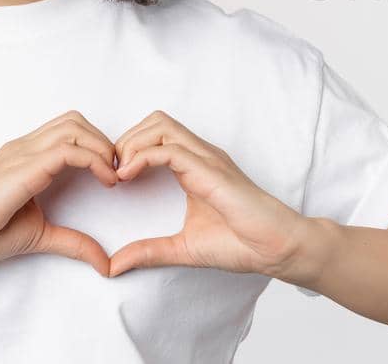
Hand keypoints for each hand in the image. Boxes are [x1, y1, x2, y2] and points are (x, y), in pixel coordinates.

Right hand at [0, 110, 119, 275]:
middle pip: (75, 121)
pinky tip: (105, 181)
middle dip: (103, 141)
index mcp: (25, 156)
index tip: (114, 173)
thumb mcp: (40, 236)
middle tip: (117, 171)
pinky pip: (67, 150)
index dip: (97, 145)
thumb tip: (105, 263)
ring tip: (113, 175)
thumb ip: (73, 243)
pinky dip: (94, 160)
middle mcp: (23, 148)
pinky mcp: (22, 168)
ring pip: (74, 128)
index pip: (68, 129)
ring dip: (102, 148)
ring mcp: (21, 154)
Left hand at [107, 110, 310, 278]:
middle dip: (126, 140)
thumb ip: (149, 252)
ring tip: (119, 174)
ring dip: (131, 144)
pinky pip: (170, 149)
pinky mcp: (211, 171)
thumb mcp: (183, 249)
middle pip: (155, 121)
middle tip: (112, 172)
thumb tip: (113, 266)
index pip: (156, 136)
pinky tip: (129, 178)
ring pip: (160, 126)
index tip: (113, 179)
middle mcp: (201, 155)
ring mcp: (208, 159)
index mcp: (196, 166)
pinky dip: (142, 157)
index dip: (128, 149)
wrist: (275, 248)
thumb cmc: (242, 243)